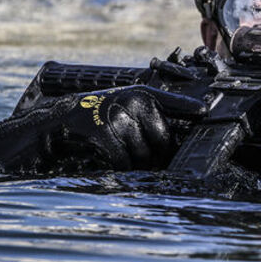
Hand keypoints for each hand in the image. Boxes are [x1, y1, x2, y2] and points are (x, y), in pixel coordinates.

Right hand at [0, 86, 206, 173]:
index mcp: (141, 94)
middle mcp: (133, 101)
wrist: (54, 126)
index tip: (206, 111)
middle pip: (163, 141)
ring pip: (144, 155)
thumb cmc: (95, 122)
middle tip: (136, 152)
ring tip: (116, 149)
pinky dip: (118, 166)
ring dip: (134, 162)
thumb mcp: (124, 112)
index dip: (191, 107)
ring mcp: (117, 116)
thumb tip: (176, 146)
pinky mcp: (103, 132)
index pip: (173, 103)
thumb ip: (150, 121)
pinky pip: (124, 162)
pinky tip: (105, 155)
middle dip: (154, 154)